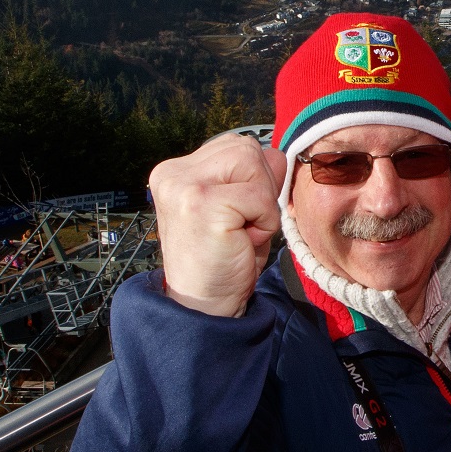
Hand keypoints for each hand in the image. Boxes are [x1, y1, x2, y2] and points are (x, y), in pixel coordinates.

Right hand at [149, 132, 286, 317]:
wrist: (204, 306)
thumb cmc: (223, 260)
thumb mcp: (242, 209)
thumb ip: (256, 177)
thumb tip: (277, 154)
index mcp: (176, 170)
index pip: (237, 145)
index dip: (254, 181)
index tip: (235, 216)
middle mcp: (173, 173)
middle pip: (247, 148)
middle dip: (259, 189)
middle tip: (240, 227)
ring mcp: (183, 185)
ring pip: (255, 164)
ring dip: (262, 204)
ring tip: (240, 232)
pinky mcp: (200, 203)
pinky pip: (260, 196)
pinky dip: (264, 222)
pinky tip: (241, 242)